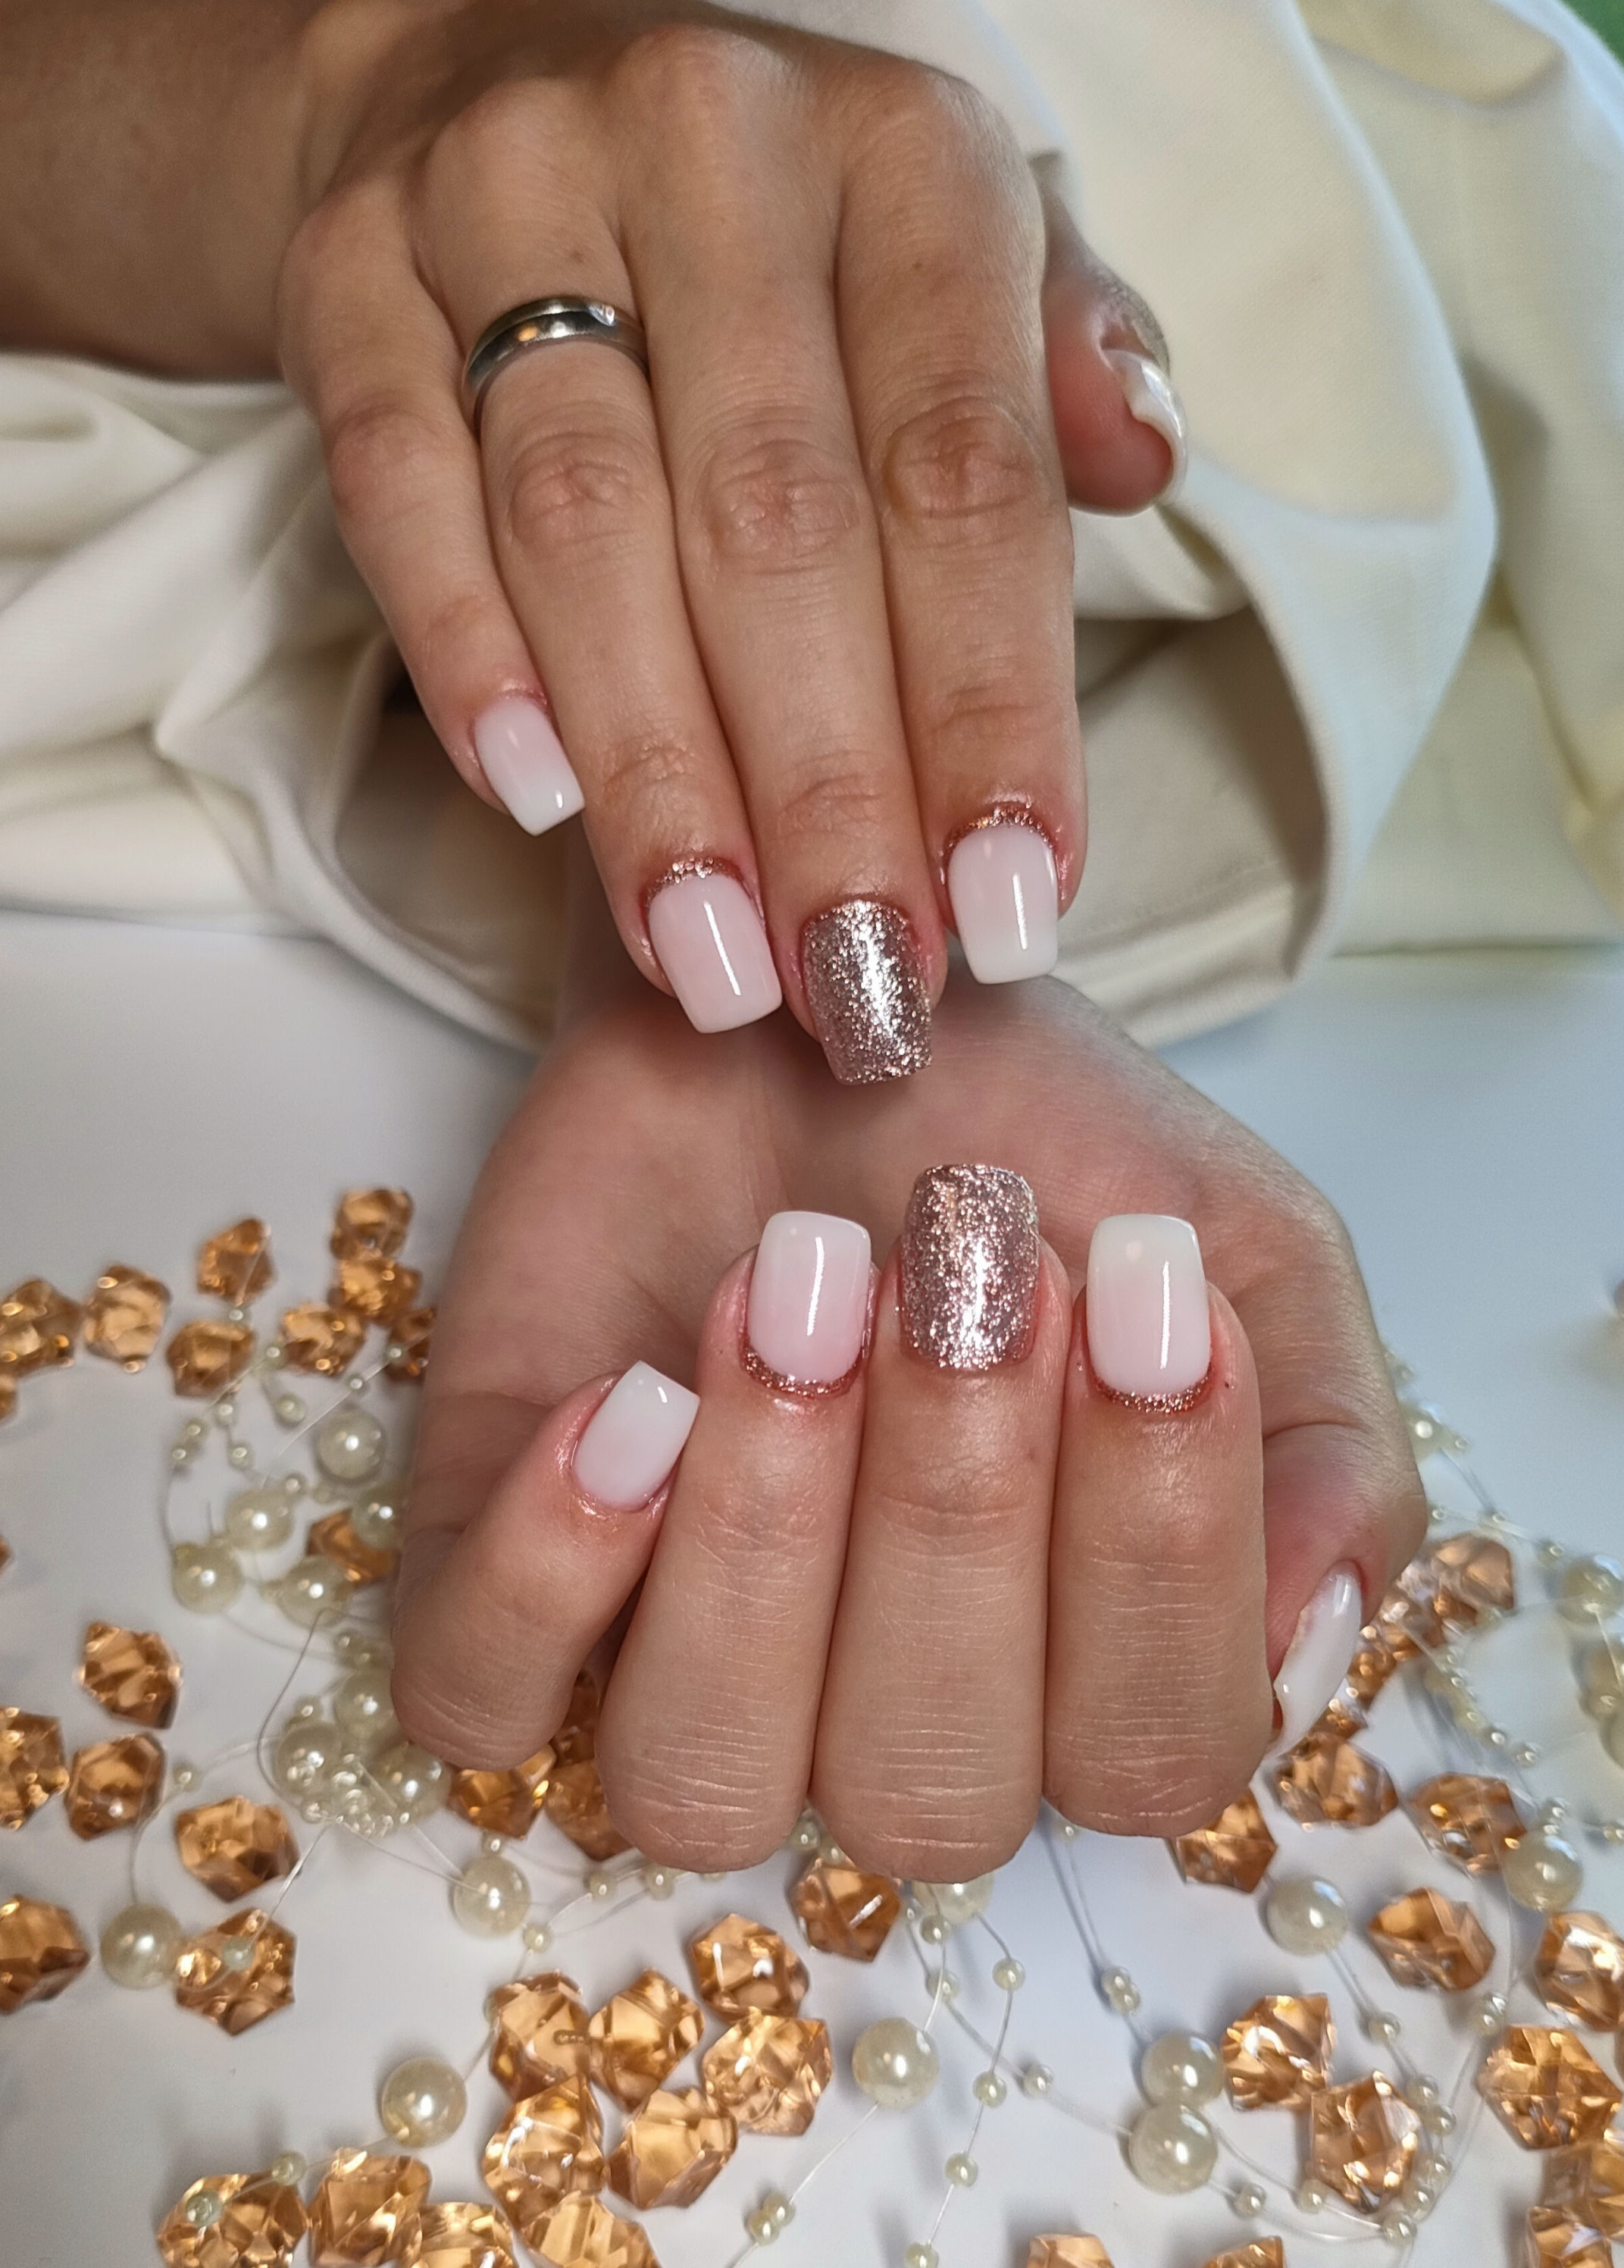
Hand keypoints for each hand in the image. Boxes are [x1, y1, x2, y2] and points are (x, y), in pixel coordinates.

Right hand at [278, 3, 1184, 1076]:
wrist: (495, 82)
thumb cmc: (776, 243)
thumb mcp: (952, 257)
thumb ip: (1053, 367)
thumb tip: (1144, 461)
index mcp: (902, 158)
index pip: (964, 470)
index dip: (991, 707)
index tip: (1011, 905)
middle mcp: (712, 145)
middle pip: (777, 521)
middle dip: (826, 789)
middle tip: (857, 983)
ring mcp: (511, 192)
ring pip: (585, 518)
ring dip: (655, 770)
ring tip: (708, 955)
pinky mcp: (351, 267)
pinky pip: (398, 478)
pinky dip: (463, 651)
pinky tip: (531, 803)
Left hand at [391, 966, 1422, 1876]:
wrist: (813, 992)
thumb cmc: (1034, 1142)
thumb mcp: (1241, 1247)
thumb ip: (1324, 1443)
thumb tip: (1306, 1631)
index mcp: (1085, 1672)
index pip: (1149, 1756)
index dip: (1154, 1547)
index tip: (1134, 1283)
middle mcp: (890, 1721)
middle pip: (930, 1790)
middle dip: (953, 1511)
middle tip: (952, 1255)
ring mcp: (680, 1671)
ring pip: (702, 1778)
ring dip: (758, 1537)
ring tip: (791, 1286)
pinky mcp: (498, 1588)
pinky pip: (484, 1704)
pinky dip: (551, 1572)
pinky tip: (625, 1399)